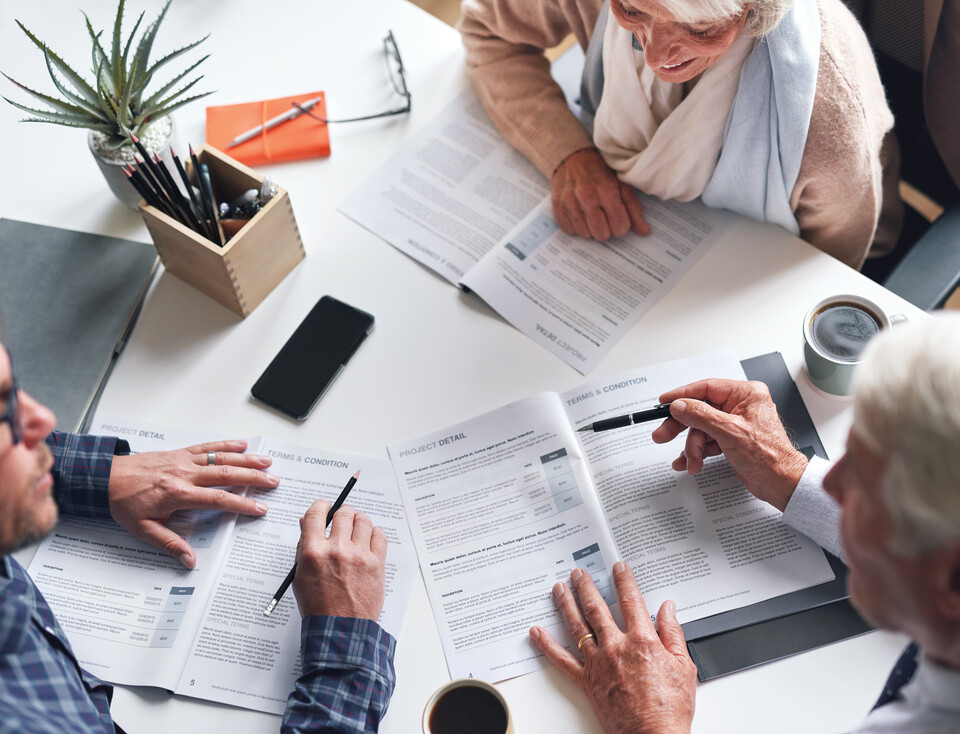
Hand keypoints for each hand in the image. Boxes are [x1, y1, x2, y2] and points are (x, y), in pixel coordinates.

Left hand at [108, 439, 278, 567]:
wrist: (104, 477)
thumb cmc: (123, 502)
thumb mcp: (142, 529)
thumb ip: (169, 543)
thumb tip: (188, 560)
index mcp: (178, 494)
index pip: (217, 500)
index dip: (241, 504)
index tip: (258, 509)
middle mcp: (184, 474)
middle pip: (227, 474)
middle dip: (253, 478)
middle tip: (273, 482)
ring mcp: (184, 461)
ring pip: (221, 458)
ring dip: (246, 460)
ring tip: (267, 462)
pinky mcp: (180, 453)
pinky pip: (207, 447)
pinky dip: (225, 445)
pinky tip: (241, 445)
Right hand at [293, 500, 386, 619]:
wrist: (339, 628)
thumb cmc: (318, 604)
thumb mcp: (301, 575)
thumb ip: (303, 546)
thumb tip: (307, 522)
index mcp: (313, 552)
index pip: (317, 513)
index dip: (322, 506)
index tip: (326, 507)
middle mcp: (336, 550)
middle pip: (344, 512)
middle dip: (342, 514)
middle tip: (342, 522)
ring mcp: (358, 556)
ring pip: (363, 520)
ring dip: (359, 523)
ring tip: (356, 533)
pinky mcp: (376, 563)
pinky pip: (379, 534)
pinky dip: (374, 534)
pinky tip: (368, 543)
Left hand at [530, 563, 696, 733]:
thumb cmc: (669, 708)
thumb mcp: (684, 667)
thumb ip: (674, 634)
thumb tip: (669, 610)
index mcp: (642, 641)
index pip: (631, 601)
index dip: (624, 581)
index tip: (618, 568)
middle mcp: (616, 648)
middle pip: (596, 608)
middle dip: (586, 587)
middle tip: (578, 573)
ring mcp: (598, 663)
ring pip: (577, 627)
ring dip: (566, 604)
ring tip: (559, 589)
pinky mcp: (587, 681)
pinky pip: (562, 661)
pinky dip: (547, 646)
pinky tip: (537, 633)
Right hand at [551, 148, 649, 240]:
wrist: (573, 157)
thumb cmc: (600, 171)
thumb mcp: (622, 184)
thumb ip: (633, 208)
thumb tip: (644, 231)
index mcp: (606, 190)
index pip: (619, 226)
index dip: (622, 227)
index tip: (619, 220)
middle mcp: (586, 197)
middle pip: (601, 234)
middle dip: (606, 230)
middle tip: (605, 219)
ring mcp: (570, 201)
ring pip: (585, 234)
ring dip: (590, 229)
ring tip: (592, 215)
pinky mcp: (557, 205)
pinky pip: (569, 230)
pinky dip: (576, 227)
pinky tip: (580, 215)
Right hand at [651, 379, 807, 510]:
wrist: (780, 484)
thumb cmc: (769, 457)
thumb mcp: (729, 432)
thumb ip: (701, 416)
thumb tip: (680, 405)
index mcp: (746, 394)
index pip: (706, 388)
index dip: (682, 395)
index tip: (664, 401)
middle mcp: (740, 405)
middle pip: (700, 410)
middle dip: (682, 427)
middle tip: (663, 434)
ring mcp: (734, 423)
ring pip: (700, 429)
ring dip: (692, 447)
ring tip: (691, 461)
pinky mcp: (730, 438)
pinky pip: (706, 440)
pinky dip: (697, 452)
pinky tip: (692, 462)